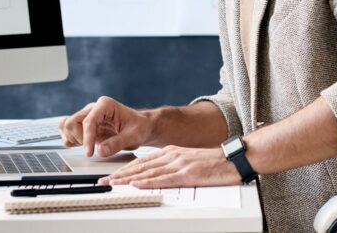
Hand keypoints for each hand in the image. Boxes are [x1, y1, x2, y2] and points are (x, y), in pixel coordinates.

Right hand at [58, 96, 152, 156]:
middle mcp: (93, 109)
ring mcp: (87, 116)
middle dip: (79, 138)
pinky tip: (83, 146)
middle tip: (91, 148)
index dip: (87, 138)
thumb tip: (100, 150)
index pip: (89, 121)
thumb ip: (117, 143)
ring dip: (73, 138)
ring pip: (66, 125)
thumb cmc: (138, 128)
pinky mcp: (84, 126)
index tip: (90, 153)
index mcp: (105, 105)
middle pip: (72, 121)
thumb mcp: (133, 137)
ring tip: (87, 146)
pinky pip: (68, 131)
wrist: (141, 127)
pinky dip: (71, 140)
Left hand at [99, 146, 240, 188]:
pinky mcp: (186, 174)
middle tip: (104, 181)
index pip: (142, 161)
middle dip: (120, 174)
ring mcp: (178, 164)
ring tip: (113, 184)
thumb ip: (173, 166)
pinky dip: (147, 182)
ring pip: (147, 172)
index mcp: (171, 152)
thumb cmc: (213, 163)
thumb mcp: (188, 160)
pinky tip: (137, 184)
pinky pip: (163, 179)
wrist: (232, 159)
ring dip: (128, 179)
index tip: (112, 175)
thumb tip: (158, 175)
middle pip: (140, 166)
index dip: (125, 169)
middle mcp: (171, 155)